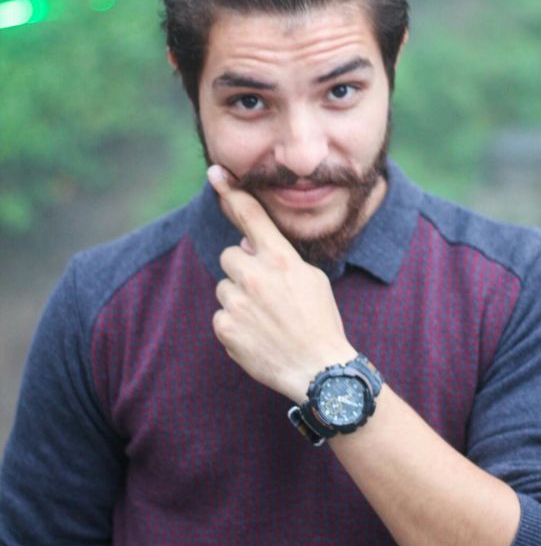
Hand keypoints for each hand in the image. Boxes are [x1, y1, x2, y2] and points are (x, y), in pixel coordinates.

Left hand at [207, 165, 356, 402]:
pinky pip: (221, 316)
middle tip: (265, 292)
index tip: (216, 174)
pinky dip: (235, 325)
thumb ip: (280, 258)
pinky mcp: (225, 328)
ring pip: (224, 287)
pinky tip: (258, 336)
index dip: (232, 193)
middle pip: (230, 255)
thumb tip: (248, 246)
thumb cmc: (320, 321)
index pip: (251, 217)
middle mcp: (255, 276)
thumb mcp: (312, 279)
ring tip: (265, 319)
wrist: (319, 370)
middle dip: (243, 269)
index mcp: (280, 259)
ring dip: (239, 298)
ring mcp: (237, 303)